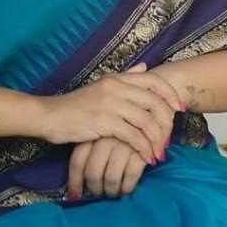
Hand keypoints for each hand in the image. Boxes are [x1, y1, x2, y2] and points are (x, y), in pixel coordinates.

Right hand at [43, 61, 183, 165]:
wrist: (48, 116)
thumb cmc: (74, 106)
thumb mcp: (100, 87)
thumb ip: (124, 78)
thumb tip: (145, 67)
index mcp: (117, 78)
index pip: (154, 80)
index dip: (170, 94)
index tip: (179, 109)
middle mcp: (116, 87)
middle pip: (155, 102)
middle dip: (167, 123)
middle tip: (169, 139)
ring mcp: (110, 104)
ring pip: (147, 121)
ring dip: (156, 141)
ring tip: (158, 153)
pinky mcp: (104, 122)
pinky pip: (133, 136)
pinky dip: (143, 149)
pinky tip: (146, 159)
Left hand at [67, 136, 148, 199]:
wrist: (150, 116)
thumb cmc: (122, 129)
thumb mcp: (101, 134)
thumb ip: (90, 153)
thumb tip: (77, 183)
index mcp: (92, 133)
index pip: (78, 162)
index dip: (75, 182)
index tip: (75, 194)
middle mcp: (106, 138)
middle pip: (93, 173)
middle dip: (95, 189)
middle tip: (98, 194)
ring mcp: (124, 144)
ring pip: (111, 177)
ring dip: (111, 191)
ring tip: (112, 193)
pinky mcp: (142, 150)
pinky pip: (130, 176)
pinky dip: (127, 187)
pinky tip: (125, 190)